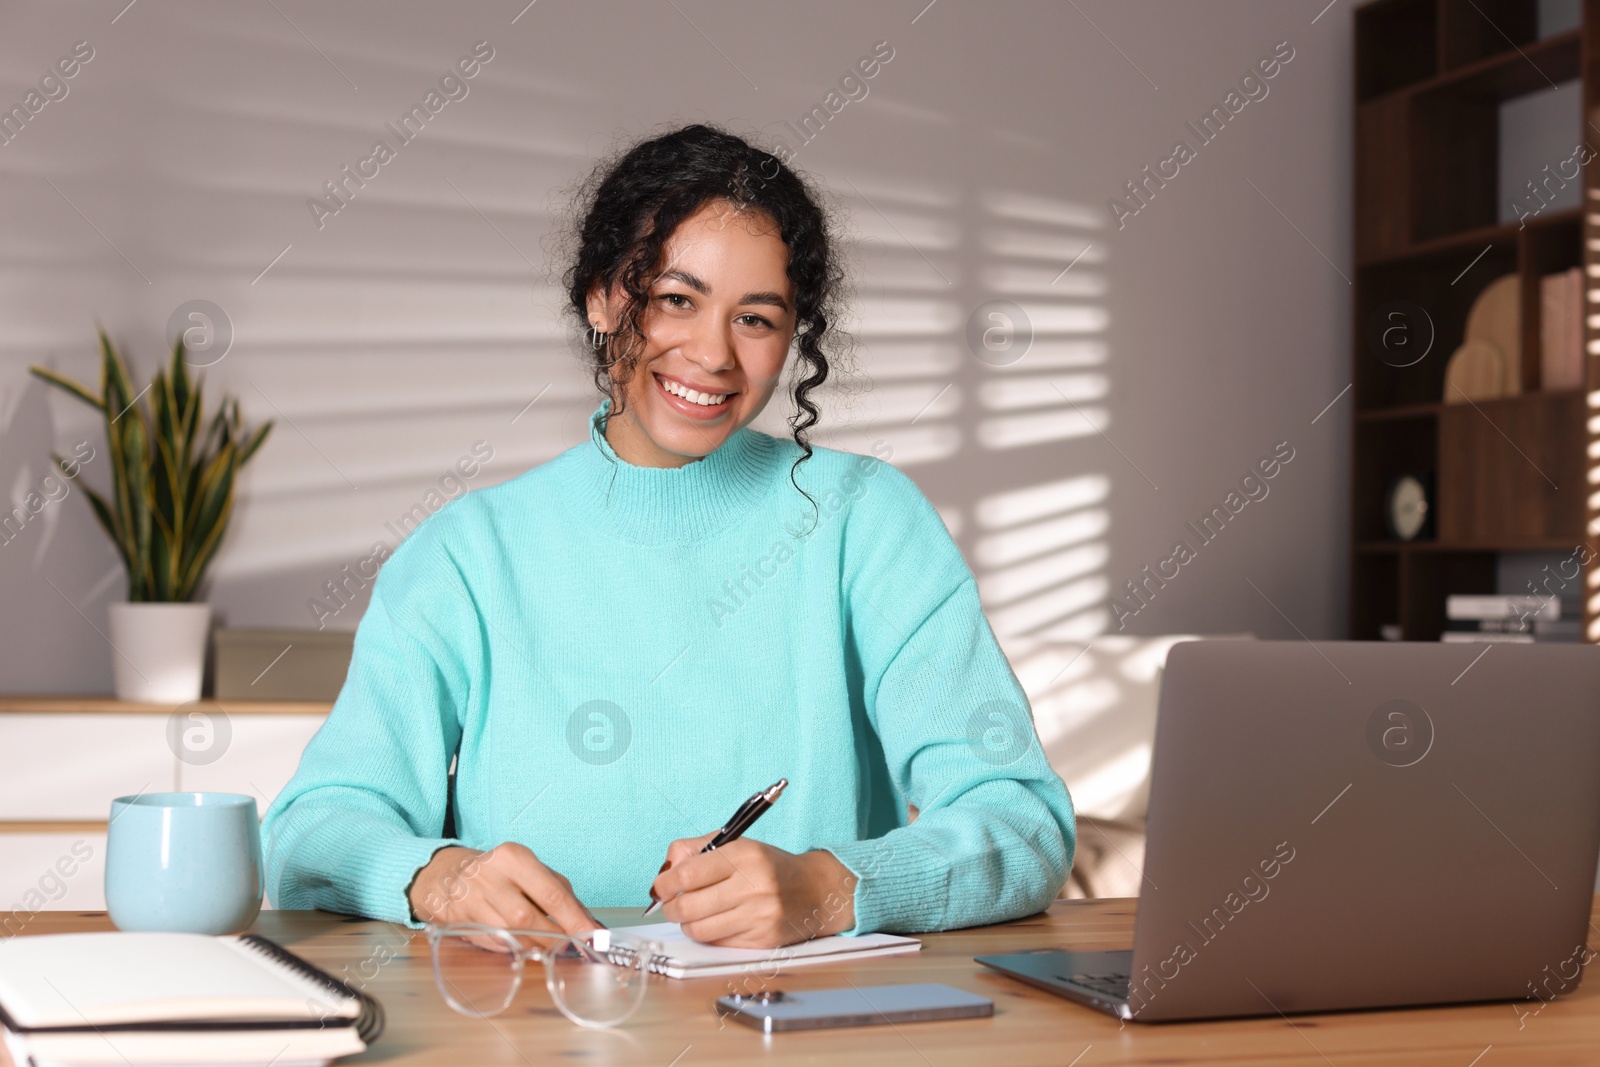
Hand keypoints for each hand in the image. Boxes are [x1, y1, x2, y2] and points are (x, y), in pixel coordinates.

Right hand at [408, 843, 600, 938]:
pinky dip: (513, 948)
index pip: (551, 894)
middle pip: (528, 920)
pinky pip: (493, 944)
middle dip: (554, 938)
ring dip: (535, 946)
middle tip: (570, 946)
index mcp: (514, 858)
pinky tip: (521, 944)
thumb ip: (563, 895)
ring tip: (547, 946)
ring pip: (510, 936)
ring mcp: (470, 900)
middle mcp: (490, 877)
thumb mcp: (532, 871)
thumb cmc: (502, 873)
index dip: (575, 920)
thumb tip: (591, 925)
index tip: (593, 937)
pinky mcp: (458, 921)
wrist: (448, 874)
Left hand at [649, 834, 856, 948]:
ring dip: (687, 923)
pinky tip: (716, 923)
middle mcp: (753, 886)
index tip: (662, 886)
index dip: (665, 883)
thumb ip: (696, 849)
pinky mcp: (762, 941)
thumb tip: (666, 869)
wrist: (815, 891)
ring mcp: (758, 917)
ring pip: (699, 930)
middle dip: (671, 907)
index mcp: (744, 855)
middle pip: (688, 906)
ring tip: (693, 913)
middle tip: (672, 903)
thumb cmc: (769, 866)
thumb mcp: (737, 844)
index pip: (688, 874)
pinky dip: (709, 935)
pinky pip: (718, 943)